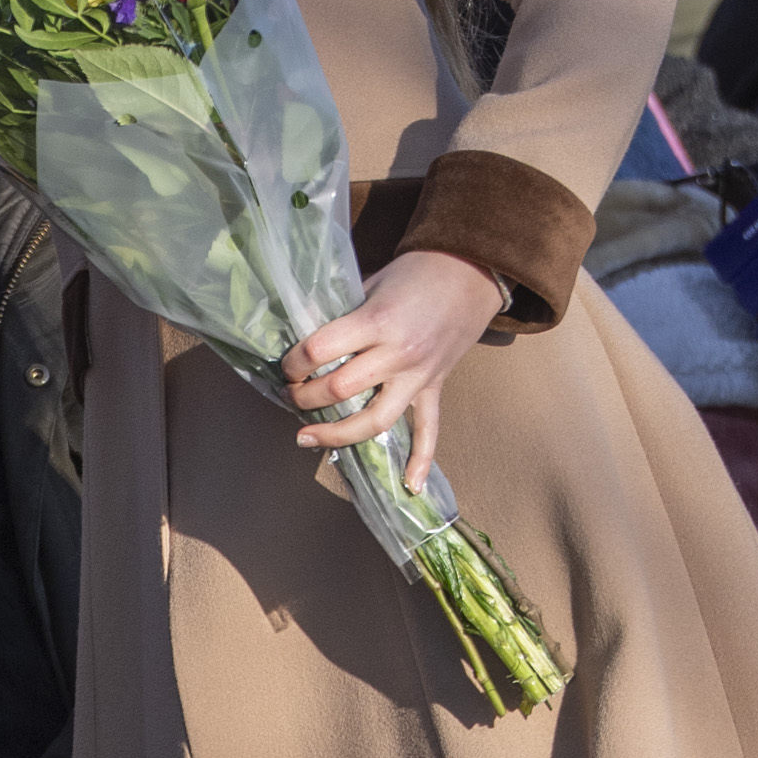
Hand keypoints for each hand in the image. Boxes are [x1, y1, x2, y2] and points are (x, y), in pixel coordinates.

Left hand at [282, 251, 506, 486]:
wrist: (471, 272)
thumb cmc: (415, 272)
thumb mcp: (371, 282)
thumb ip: (342, 312)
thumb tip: (303, 335)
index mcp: (378, 321)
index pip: (320, 351)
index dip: (294, 361)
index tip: (286, 364)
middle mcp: (398, 353)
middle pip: (339, 390)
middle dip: (304, 397)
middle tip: (290, 394)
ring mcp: (418, 375)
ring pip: (374, 420)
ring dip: (335, 434)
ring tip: (306, 437)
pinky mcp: (434, 386)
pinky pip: (429, 429)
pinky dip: (421, 459)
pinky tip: (410, 486)